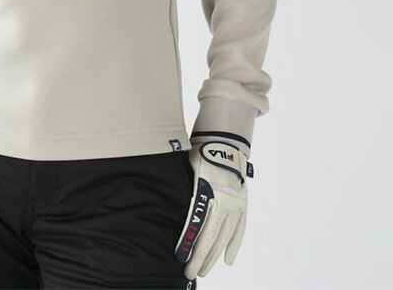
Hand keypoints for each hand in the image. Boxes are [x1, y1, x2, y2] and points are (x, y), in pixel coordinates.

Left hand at [174, 140, 252, 279]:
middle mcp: (223, 198)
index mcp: (207, 188)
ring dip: (214, 255)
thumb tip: (171, 211)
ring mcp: (235, 202)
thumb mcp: (188, 167)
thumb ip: (185, 189)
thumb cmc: (200, 153)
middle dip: (199, 256)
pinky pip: (240, 228)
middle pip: (211, 234)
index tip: (179, 256)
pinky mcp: (243, 203)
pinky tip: (227, 260)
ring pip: (225, 236)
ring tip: (204, 270)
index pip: (196, 222)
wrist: (224, 142)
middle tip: (189, 272)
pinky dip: (234, 245)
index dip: (188, 241)